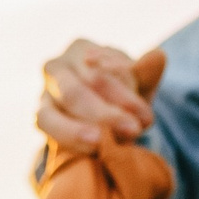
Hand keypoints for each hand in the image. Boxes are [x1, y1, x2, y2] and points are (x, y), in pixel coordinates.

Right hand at [36, 38, 154, 151]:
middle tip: (133, 133)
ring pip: (52, 113)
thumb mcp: (139, 83)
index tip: (147, 118)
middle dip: (104, 116)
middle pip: (76, 92)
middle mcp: (56, 66)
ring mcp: (43, 92)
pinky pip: (47, 127)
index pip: (100, 73)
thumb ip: (147, 72)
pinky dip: (70, 139)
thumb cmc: (121, 94)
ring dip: (78, 132)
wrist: (102, 116)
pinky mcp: (40, 116)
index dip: (123, 97)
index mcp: (82, 48)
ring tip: (103, 146)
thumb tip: (158, 57)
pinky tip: (92, 150)